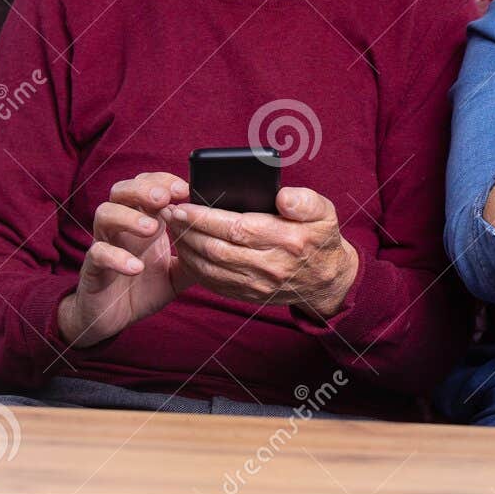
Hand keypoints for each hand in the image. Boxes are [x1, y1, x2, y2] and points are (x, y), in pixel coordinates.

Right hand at [57, 172, 193, 348]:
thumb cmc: (142, 288)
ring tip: (152, 229)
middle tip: (164, 198)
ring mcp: (105, 244)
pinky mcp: (93, 268)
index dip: (164, 182)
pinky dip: (116, 256)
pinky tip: (135, 267)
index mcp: (143, 222)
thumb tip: (222, 241)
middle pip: (122, 190)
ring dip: (129, 217)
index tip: (185, 189)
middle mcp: (122, 227)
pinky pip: (97, 253)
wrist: (111, 318)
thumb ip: (195, 255)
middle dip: (143, 189)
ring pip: (105, 213)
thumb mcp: (177, 272)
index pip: (148, 186)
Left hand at [167, 186, 359, 316]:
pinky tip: (186, 251)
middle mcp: (270, 265)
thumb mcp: (324, 212)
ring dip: (187, 248)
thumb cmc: (319, 238)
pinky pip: (214, 284)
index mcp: (287, 240)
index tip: (184, 205)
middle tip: (168, 213)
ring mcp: (258, 284)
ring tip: (172, 229)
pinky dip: (195, 268)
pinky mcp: (248, 296)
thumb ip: (305, 201)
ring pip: (211, 268)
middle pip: (217, 249)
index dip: (206, 218)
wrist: (326, 279)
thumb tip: (282, 197)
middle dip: (188, 230)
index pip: (237, 228)